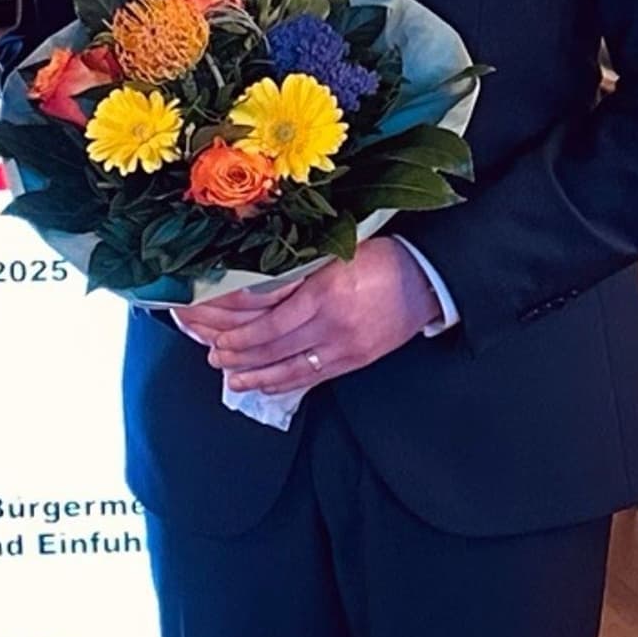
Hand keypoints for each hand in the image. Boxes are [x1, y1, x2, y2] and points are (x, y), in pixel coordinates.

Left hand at [166, 239, 439, 401]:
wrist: (425, 279)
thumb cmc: (378, 258)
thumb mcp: (333, 252)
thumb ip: (295, 272)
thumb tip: (251, 285)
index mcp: (322, 290)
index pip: (267, 319)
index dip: (237, 331)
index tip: (215, 333)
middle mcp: (331, 322)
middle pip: (271, 346)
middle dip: (237, 354)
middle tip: (212, 356)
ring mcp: (344, 346)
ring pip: (289, 368)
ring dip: (255, 374)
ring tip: (231, 376)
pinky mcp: (355, 361)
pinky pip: (312, 377)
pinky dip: (283, 382)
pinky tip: (264, 383)